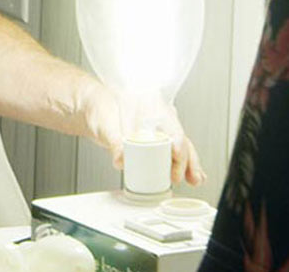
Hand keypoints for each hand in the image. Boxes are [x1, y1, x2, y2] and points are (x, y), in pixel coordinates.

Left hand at [80, 82, 204, 186]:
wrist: (93, 109)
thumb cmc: (101, 109)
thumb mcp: (106, 125)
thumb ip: (114, 142)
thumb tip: (121, 159)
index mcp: (151, 110)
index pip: (172, 129)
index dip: (177, 146)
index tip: (177, 159)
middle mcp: (158, 120)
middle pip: (180, 140)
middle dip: (188, 160)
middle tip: (188, 178)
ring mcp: (157, 130)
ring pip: (180, 147)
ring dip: (189, 165)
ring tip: (195, 180)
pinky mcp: (153, 141)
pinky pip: (172, 152)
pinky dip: (181, 165)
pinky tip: (189, 177)